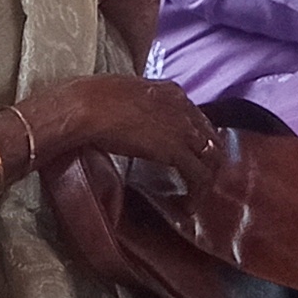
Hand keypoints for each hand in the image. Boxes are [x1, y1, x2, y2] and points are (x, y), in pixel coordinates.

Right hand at [32, 74, 224, 182]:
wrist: (85, 106)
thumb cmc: (90, 100)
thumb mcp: (123, 96)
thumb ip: (136, 107)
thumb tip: (128, 120)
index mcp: (170, 91)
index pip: (197, 118)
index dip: (196, 140)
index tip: (189, 156)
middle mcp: (183, 107)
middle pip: (211, 138)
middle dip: (207, 162)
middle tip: (196, 181)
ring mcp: (182, 128)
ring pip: (212, 158)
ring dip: (205, 181)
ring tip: (194, 197)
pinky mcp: (176, 150)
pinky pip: (200, 175)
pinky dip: (197, 193)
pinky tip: (187, 205)